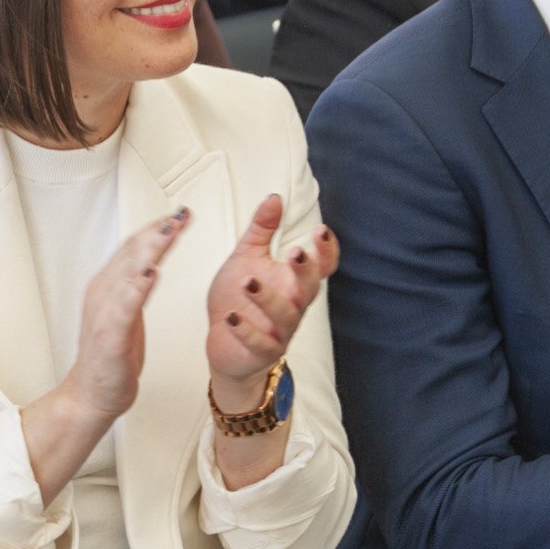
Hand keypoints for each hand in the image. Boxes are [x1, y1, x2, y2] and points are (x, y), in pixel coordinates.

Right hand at [55, 207, 192, 426]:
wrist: (91, 395)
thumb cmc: (111, 356)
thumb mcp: (126, 313)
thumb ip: (134, 286)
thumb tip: (150, 260)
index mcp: (107, 286)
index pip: (133, 248)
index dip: (156, 228)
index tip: (179, 212)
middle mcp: (102, 294)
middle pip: (131, 253)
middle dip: (157, 231)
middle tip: (180, 213)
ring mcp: (103, 314)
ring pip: (128, 273)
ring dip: (150, 250)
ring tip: (169, 231)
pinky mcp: (108, 338)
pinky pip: (124, 309)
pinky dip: (137, 288)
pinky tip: (151, 274)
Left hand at [204, 195, 332, 408]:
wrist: (223, 342)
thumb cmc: (238, 297)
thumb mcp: (247, 257)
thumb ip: (262, 229)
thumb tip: (274, 197)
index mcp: (293, 281)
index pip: (322, 266)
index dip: (326, 251)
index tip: (321, 230)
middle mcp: (293, 305)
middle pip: (310, 288)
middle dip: (306, 271)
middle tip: (294, 251)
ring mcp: (280, 330)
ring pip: (285, 315)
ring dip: (267, 298)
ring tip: (248, 282)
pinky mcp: (262, 351)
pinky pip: (260, 343)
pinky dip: (246, 331)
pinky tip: (231, 317)